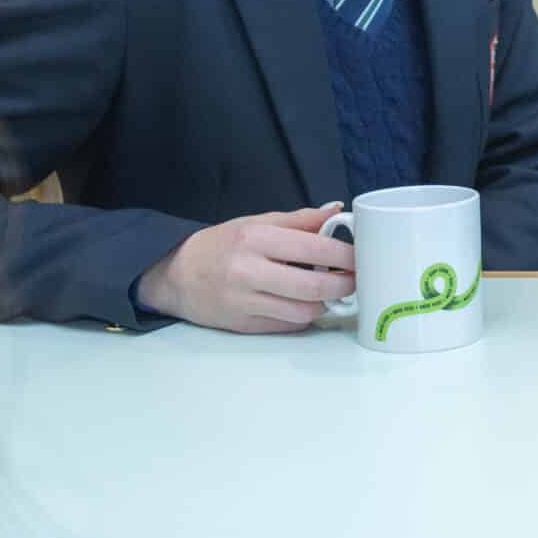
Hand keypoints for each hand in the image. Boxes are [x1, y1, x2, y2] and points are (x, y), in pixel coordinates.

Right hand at [136, 203, 355, 333]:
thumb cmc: (221, 244)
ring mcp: (245, 302)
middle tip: (355, 279)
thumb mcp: (256, 222)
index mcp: (255, 238)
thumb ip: (299, 219)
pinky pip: (288, 326)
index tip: (361, 256)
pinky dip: (304, 316)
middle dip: (344, 284)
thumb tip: (337, 211)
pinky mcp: (243, 325)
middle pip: (314, 286)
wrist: (176, 274)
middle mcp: (249, 271)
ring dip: (326, 303)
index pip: (313, 248)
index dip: (345, 255)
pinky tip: (306, 303)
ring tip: (331, 291)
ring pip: (304, 312)